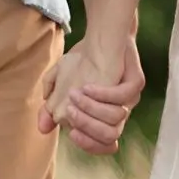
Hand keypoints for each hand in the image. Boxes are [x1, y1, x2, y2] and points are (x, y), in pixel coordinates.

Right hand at [38, 35, 143, 154]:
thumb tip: (42, 128)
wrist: (102, 34)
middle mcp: (119, 111)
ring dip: (92, 109)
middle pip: (110, 135)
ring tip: (75, 94)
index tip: (71, 133)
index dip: (88, 144)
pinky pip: (123, 96)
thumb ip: (51, 105)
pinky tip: (87, 86)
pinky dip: (103, 94)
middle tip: (69, 111)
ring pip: (116, 118)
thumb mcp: (61, 82)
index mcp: (105, 117)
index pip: (102, 144)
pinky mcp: (136, 82)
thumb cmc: (83, 61)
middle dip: (87, 126)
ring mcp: (130, 98)